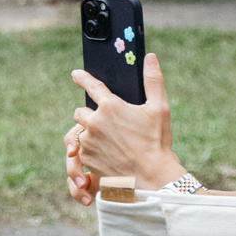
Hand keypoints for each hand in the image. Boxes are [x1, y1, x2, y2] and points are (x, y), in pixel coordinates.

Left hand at [69, 52, 177, 195]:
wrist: (151, 179)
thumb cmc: (157, 142)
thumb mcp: (160, 108)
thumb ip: (153, 80)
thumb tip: (150, 57)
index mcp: (111, 106)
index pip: (91, 86)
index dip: (82, 78)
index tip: (75, 74)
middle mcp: (95, 122)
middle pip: (80, 112)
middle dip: (89, 114)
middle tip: (104, 121)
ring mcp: (88, 142)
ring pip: (80, 132)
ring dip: (90, 134)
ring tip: (108, 142)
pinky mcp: (86, 159)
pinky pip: (81, 150)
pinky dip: (90, 150)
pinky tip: (106, 155)